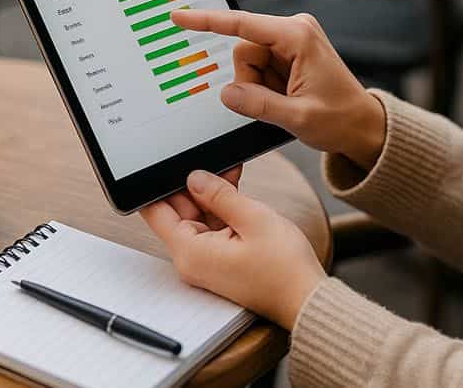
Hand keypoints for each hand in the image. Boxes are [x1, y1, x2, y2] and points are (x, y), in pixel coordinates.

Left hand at [141, 170, 324, 328]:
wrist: (307, 299)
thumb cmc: (285, 269)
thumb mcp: (253, 218)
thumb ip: (219, 194)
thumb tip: (194, 177)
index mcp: (190, 252)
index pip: (155, 211)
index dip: (158, 184)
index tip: (170, 163)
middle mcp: (191, 259)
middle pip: (177, 212)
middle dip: (194, 185)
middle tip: (214, 164)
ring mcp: (205, 261)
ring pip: (197, 217)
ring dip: (212, 196)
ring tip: (231, 174)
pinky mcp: (219, 260)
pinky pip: (212, 228)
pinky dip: (223, 210)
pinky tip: (236, 192)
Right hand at [172, 9, 385, 169]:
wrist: (362, 125)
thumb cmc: (340, 119)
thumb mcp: (298, 118)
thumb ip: (258, 105)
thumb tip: (226, 93)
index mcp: (297, 36)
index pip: (242, 25)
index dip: (207, 21)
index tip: (179, 17)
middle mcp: (293, 29)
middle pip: (243, 50)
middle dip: (251, 81)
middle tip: (279, 102)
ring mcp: (290, 39)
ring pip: (247, 62)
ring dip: (259, 86)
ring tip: (287, 99)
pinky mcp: (287, 50)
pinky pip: (257, 67)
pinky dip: (265, 86)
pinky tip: (287, 95)